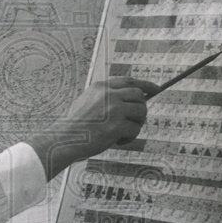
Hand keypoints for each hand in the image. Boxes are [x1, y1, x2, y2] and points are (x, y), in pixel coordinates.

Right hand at [26, 77, 158, 179]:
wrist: (65, 139)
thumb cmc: (75, 126)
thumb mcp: (87, 102)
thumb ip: (106, 98)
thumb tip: (131, 101)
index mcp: (101, 87)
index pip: (129, 81)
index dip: (145, 84)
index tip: (156, 89)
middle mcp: (109, 94)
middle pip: (139, 96)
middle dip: (140, 109)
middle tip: (134, 121)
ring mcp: (114, 109)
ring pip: (141, 112)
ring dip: (136, 124)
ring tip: (122, 133)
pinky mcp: (117, 125)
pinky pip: (135, 129)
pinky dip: (129, 138)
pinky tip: (117, 141)